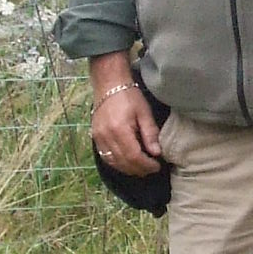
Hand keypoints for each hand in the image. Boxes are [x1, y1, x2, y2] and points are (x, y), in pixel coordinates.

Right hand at [89, 57, 163, 176]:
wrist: (109, 84)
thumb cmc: (129, 95)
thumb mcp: (144, 112)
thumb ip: (150, 133)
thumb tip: (156, 153)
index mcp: (119, 129)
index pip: (133, 156)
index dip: (146, 165)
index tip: (157, 165)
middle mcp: (106, 136)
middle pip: (123, 162)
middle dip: (139, 169)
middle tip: (152, 168)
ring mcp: (98, 138)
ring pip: (114, 162)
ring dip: (129, 169)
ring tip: (142, 168)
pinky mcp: (95, 137)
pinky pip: (106, 157)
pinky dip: (118, 163)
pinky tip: (127, 163)